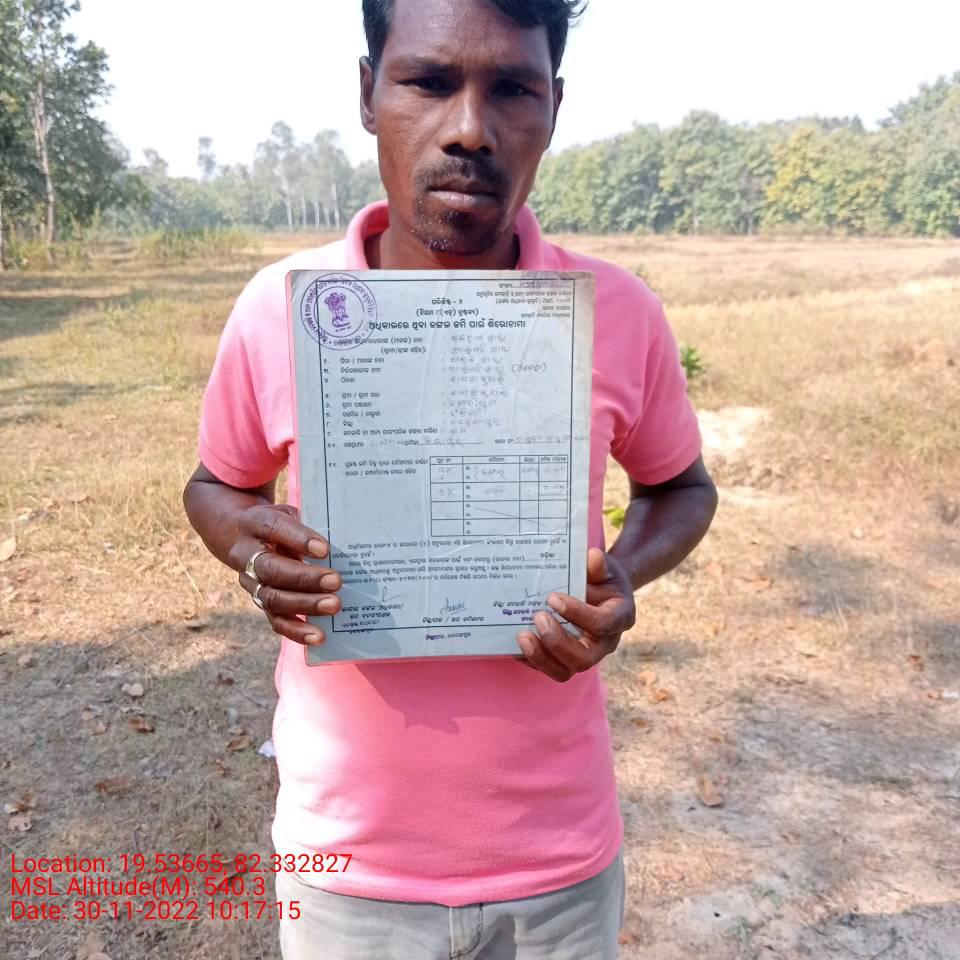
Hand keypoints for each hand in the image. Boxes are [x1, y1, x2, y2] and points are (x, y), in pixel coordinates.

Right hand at [229, 504, 341, 645]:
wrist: (241, 536)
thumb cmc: (279, 525)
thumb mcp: (289, 514)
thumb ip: (309, 526)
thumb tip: (343, 544)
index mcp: (255, 523)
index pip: (274, 528)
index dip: (298, 539)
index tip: (324, 549)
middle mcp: (246, 556)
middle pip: (272, 569)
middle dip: (305, 578)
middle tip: (336, 581)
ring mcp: (252, 582)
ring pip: (273, 598)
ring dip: (305, 604)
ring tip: (334, 606)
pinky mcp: (260, 603)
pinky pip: (276, 620)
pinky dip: (297, 630)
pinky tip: (319, 636)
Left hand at [517, 548, 635, 681]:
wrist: (601, 590)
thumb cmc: (602, 578)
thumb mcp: (604, 568)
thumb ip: (598, 566)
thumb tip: (592, 557)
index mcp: (619, 618)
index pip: (602, 624)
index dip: (578, 614)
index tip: (553, 598)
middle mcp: (604, 644)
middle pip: (583, 659)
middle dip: (557, 642)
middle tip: (538, 617)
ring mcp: (585, 655)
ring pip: (564, 672)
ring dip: (540, 657)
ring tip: (522, 636)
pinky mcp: (565, 660)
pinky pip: (548, 668)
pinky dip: (530, 659)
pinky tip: (514, 643)